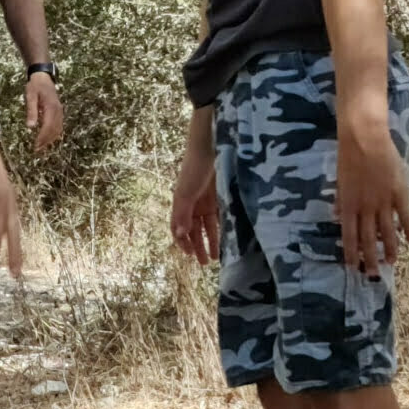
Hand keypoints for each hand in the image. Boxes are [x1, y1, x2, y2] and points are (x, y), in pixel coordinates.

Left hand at [25, 72, 63, 151]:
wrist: (43, 76)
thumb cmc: (35, 85)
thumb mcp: (30, 96)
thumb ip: (31, 111)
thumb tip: (30, 127)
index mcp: (51, 107)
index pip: (48, 126)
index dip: (42, 138)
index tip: (36, 146)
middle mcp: (58, 110)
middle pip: (54, 130)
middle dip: (46, 141)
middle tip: (37, 150)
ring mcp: (60, 111)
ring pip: (58, 129)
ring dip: (50, 139)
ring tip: (41, 147)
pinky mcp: (59, 111)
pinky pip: (58, 125)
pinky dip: (54, 134)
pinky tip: (47, 139)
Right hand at [171, 147, 220, 265]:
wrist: (211, 145)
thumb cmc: (194, 168)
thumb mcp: (185, 193)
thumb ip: (182, 215)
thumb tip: (179, 235)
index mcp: (181, 203)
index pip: (179, 228)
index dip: (183, 243)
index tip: (190, 256)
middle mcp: (194, 203)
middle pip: (195, 230)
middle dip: (198, 246)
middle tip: (205, 263)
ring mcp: (208, 199)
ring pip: (209, 226)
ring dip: (212, 240)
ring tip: (217, 256)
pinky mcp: (222, 194)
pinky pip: (221, 216)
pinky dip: (223, 228)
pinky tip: (229, 239)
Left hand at [337, 120, 408, 272]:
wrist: (365, 138)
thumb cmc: (349, 156)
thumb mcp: (340, 180)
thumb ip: (341, 200)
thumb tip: (337, 217)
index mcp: (349, 205)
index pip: (349, 236)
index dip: (351, 253)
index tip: (353, 267)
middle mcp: (365, 208)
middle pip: (368, 239)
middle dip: (371, 258)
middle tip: (374, 274)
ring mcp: (383, 202)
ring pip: (387, 232)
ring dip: (390, 249)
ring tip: (392, 263)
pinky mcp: (399, 193)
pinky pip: (405, 216)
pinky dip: (408, 229)